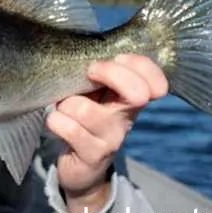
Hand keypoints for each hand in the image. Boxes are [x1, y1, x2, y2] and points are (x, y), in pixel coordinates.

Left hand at [45, 54, 168, 212]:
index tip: (116, 58)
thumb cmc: (84, 116)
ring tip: (65, 108)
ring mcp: (112, 138)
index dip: (139, 64)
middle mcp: (127, 117)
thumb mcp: (95, 91)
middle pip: (137, 93)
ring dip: (66, 104)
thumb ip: (99, 72)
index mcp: (132, 97)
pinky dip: (56, 121)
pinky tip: (57, 122)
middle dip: (111, 74)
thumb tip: (86, 47)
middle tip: (90, 72)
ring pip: (85, 110)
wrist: (81, 166)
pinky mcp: (93, 155)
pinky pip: (68, 128)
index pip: (155, 80)